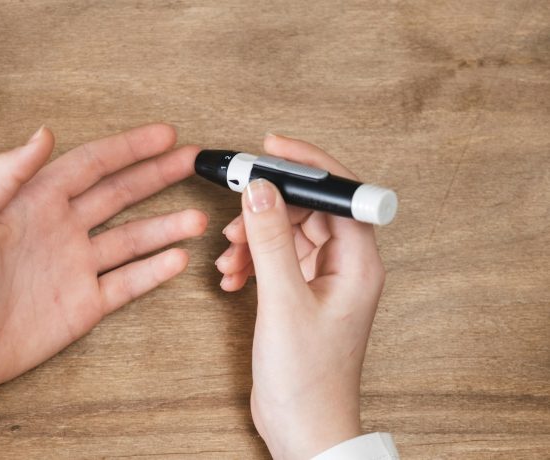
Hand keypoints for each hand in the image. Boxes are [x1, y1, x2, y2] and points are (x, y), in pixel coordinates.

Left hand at [0, 124, 206, 425]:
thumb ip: (7, 172)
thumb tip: (42, 134)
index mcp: (36, 204)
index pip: (91, 165)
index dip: (128, 148)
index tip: (161, 135)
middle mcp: (62, 230)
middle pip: (119, 195)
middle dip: (156, 176)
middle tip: (190, 161)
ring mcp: (76, 268)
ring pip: (131, 239)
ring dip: (164, 226)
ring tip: (197, 218)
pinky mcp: (83, 304)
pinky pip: (127, 284)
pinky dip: (153, 271)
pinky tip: (177, 258)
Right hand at [215, 134, 384, 458]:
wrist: (303, 428)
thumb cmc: (308, 378)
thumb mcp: (282, 302)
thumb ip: (270, 241)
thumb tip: (258, 188)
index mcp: (358, 262)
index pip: (340, 192)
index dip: (307, 164)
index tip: (271, 148)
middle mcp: (345, 266)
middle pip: (307, 209)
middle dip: (267, 207)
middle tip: (233, 206)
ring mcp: (322, 280)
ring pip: (286, 233)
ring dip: (253, 237)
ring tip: (229, 256)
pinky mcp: (301, 294)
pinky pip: (275, 258)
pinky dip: (251, 260)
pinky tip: (231, 277)